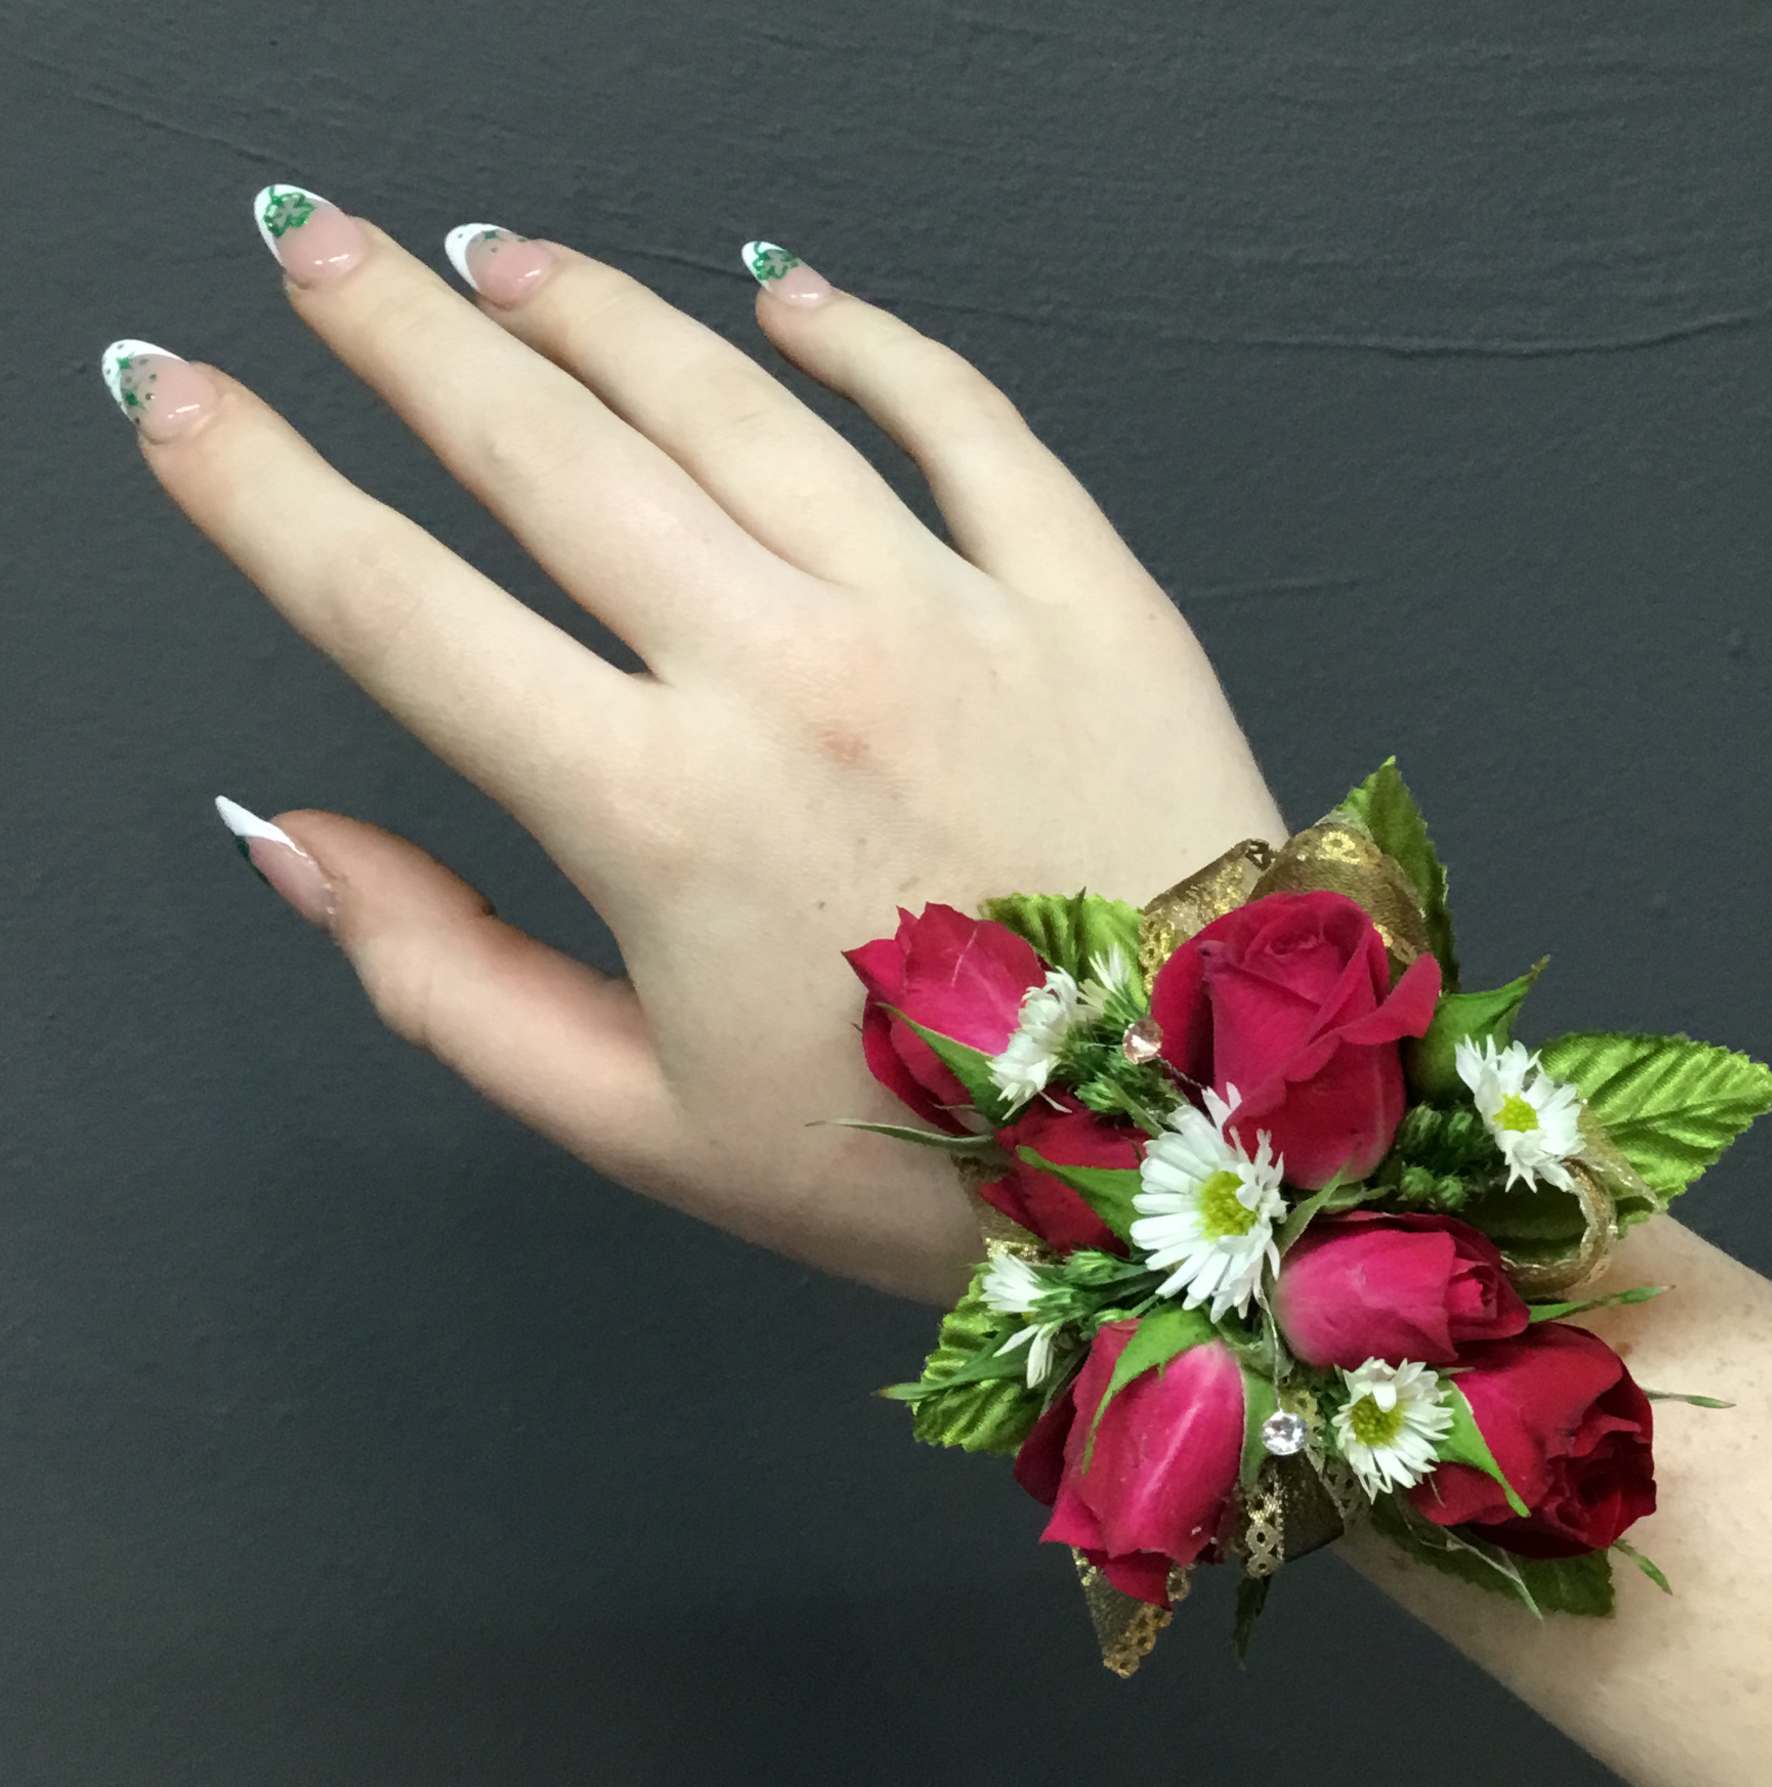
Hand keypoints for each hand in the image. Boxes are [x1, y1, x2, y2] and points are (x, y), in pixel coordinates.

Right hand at [116, 194, 1284, 1298]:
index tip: (176, 400)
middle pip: (546, 454)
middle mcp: (791, 677)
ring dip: (594, 309)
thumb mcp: (644, 1122)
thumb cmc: (921, 1160)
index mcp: (661, 816)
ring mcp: (950, 614)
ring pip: (731, 401)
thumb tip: (287, 836)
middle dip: (402, 336)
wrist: (1202, 1146)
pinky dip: (861, 334)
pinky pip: (956, 413)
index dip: (259, 490)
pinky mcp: (1087, 591)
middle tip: (316, 248)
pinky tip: (786, 291)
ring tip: (501, 257)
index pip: (400, 611)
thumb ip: (443, 980)